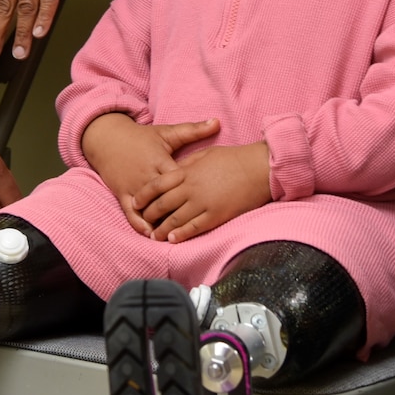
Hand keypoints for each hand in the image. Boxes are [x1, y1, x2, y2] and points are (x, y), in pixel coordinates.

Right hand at [81, 114, 221, 234]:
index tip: (206, 200)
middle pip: (164, 197)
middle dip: (176, 211)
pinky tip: (151, 235)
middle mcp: (146, 175)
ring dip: (160, 222)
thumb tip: (218, 122)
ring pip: (148, 208)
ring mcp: (133, 186)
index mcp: (159, 159)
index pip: (177, 178)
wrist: (108, 140)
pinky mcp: (122, 194)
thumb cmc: (142, 137)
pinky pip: (130, 213)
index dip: (190, 189)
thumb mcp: (166, 132)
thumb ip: (193, 130)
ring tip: (174, 235)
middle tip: (193, 225)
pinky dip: (140, 225)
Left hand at [132, 142, 270, 242]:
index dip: (145, 195)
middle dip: (150, 214)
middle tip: (144, 221)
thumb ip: (188, 163)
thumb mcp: (206, 154)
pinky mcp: (216, 215)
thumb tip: (176, 169)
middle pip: (163, 204)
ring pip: (175, 219)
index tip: (136, 202)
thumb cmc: (234, 158)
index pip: (158, 184)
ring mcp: (203, 203)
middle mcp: (191, 188)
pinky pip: (194, 227)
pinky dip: (181, 234)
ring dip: (162, 229)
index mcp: (188, 171)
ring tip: (154, 236)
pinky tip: (173, 239)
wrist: (258, 168)